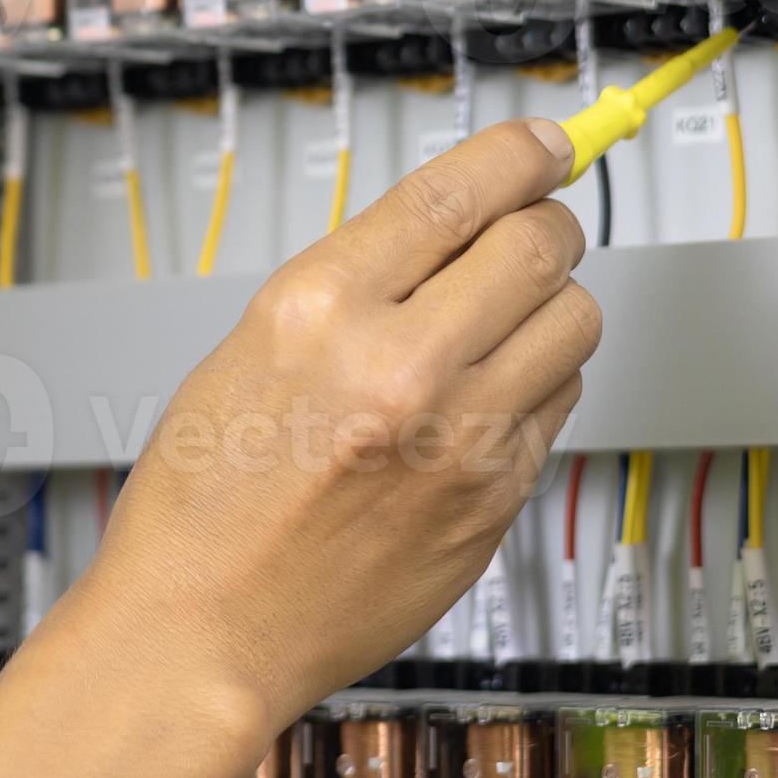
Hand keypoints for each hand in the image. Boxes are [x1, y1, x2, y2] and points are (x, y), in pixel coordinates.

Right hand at [73, 117, 595, 777]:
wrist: (202, 633)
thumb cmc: (202, 504)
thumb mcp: (248, 348)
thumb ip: (354, 284)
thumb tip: (449, 230)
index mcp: (320, 310)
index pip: (457, 191)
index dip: (520, 153)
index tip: (547, 144)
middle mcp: (399, 367)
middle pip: (540, 245)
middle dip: (546, 223)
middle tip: (531, 228)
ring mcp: (460, 440)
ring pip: (575, 321)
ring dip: (552, 303)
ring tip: (505, 321)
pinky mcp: (495, 501)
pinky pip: (560, 406)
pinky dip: (539, 384)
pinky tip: (486, 399)